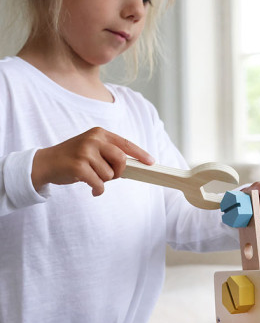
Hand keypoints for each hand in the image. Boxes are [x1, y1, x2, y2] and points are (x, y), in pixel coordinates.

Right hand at [31, 127, 153, 195]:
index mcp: (99, 133)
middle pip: (121, 160)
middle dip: (119, 172)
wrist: (45, 163)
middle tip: (111, 176)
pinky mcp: (78, 166)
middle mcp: (93, 139)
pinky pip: (99, 183)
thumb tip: (133, 165)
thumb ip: (109, 153)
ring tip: (92, 177)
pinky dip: (98, 190)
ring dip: (104, 181)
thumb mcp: (92, 148)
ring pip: (109, 174)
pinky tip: (92, 189)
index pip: (125, 143)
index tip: (151, 162)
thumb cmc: (73, 157)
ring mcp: (85, 152)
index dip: (140, 153)